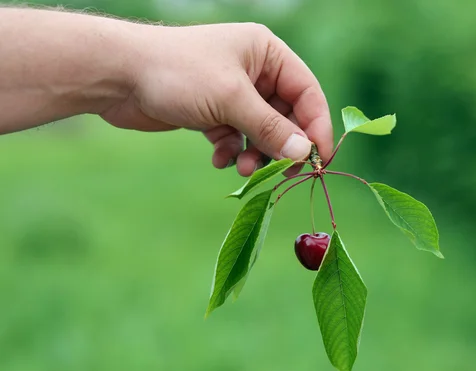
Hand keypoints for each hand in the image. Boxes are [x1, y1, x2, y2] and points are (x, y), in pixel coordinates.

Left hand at [101, 22, 333, 175]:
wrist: (118, 76)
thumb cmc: (178, 73)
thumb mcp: (231, 100)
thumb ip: (271, 128)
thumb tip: (305, 154)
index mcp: (267, 53)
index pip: (307, 92)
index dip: (317, 127)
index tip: (320, 161)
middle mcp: (254, 71)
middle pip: (286, 116)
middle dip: (282, 146)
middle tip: (282, 174)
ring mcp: (233, 92)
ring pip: (260, 131)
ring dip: (256, 154)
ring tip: (244, 169)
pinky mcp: (213, 112)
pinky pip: (236, 137)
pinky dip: (232, 152)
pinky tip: (219, 159)